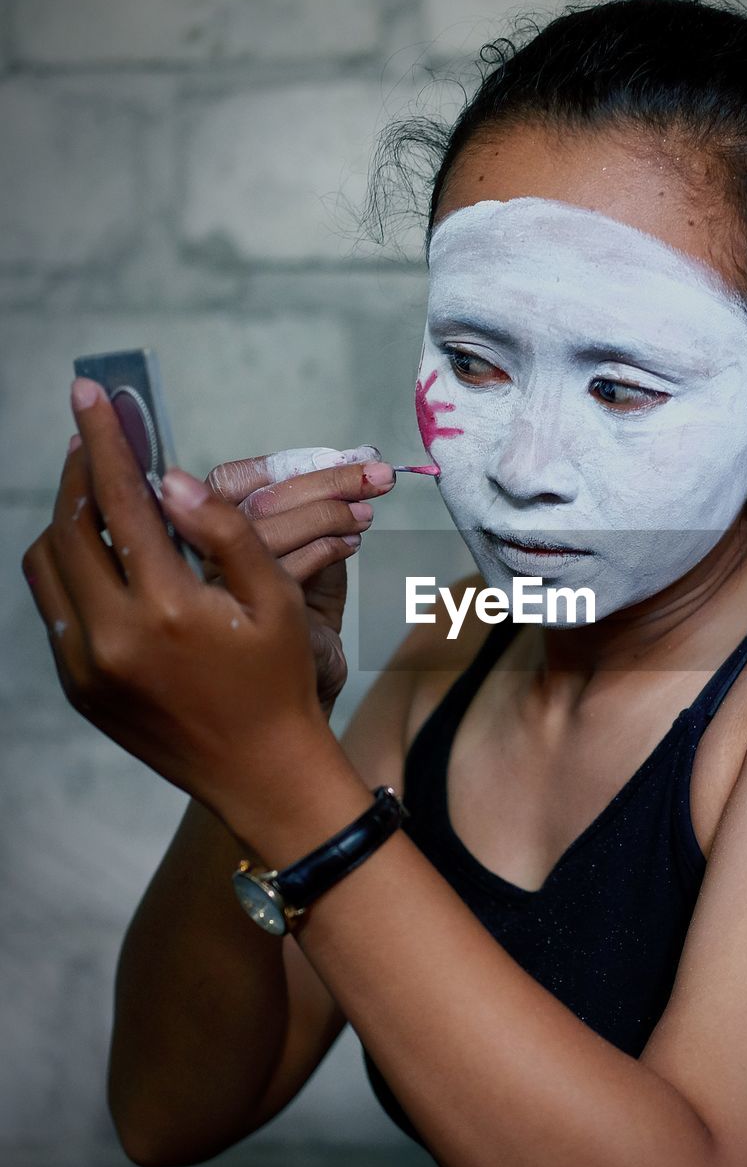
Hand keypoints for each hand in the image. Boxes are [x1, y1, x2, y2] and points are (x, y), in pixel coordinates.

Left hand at [21, 379, 353, 822]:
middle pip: (67, 528)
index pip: (120, 501)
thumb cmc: (280, 681)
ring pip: (47, 569)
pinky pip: (57, 611)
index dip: (105, 440)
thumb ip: (225, 532)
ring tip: (101, 500)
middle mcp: (113, 637)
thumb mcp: (277, 600)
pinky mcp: (79, 688)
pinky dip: (72, 573)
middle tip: (97, 442)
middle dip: (79, 474)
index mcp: (168, 609)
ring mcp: (87, 667)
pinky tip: (108, 563)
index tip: (89, 394)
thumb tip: (171, 480)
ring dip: (66, 523)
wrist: (262, 772)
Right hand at [204, 446, 395, 714]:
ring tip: (367, 514)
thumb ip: (322, 507)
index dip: (293, 465)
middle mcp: (194, 555)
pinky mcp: (239, 615)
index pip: (235, 480)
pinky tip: (351, 545)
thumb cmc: (302, 618)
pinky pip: (283, 565)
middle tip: (379, 476)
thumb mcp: (313, 551)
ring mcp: (212, 587)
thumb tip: (360, 458)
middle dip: (326, 481)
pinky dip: (325, 548)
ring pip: (266, 526)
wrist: (303, 688)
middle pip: (255, 498)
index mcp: (201, 529)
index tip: (350, 456)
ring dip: (329, 512)